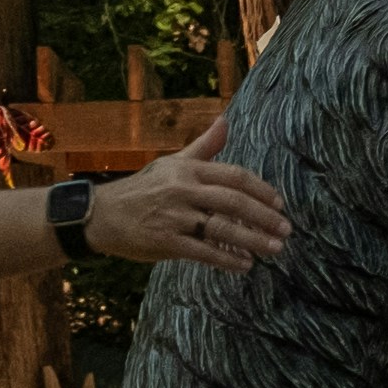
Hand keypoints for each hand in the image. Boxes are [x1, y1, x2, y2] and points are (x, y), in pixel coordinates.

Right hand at [86, 137, 289, 272]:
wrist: (102, 215)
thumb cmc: (143, 188)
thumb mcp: (172, 163)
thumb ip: (204, 147)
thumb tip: (225, 121)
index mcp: (188, 169)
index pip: (234, 176)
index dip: (261, 190)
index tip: (279, 203)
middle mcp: (183, 190)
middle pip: (234, 202)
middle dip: (264, 217)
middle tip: (285, 230)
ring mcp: (175, 216)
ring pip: (222, 228)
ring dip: (252, 241)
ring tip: (273, 250)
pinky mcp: (166, 241)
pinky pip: (203, 252)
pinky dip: (226, 259)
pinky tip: (244, 265)